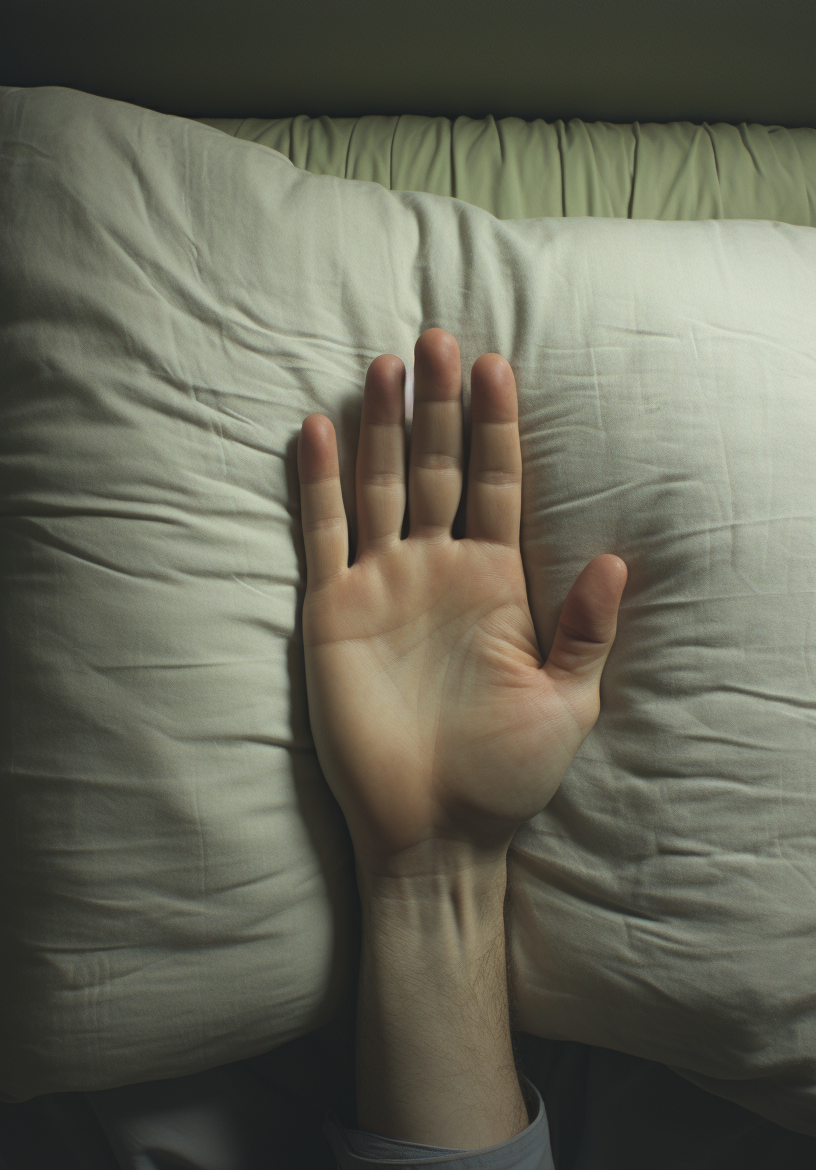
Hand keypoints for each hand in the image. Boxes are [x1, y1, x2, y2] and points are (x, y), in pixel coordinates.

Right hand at [296, 328, 627, 882]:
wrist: (437, 832)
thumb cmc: (506, 775)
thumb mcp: (567, 702)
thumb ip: (586, 630)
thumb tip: (616, 557)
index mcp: (495, 582)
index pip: (496, 485)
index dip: (496, 426)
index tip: (498, 365)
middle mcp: (436, 570)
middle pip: (438, 468)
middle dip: (440, 404)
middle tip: (437, 337)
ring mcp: (382, 586)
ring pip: (381, 487)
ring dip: (384, 428)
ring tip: (386, 365)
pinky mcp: (333, 613)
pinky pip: (323, 536)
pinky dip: (318, 485)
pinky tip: (317, 430)